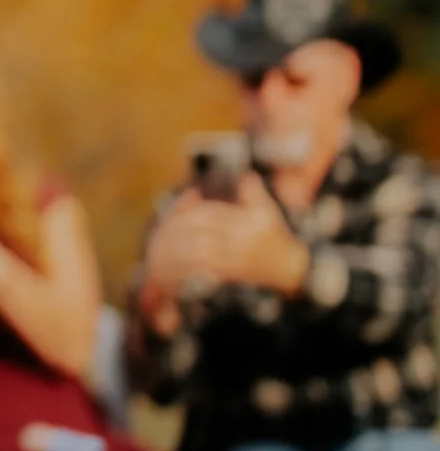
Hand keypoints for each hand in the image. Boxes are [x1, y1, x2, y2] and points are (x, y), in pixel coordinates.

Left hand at [146, 177, 306, 297]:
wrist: (294, 270)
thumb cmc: (275, 238)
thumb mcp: (267, 212)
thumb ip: (252, 194)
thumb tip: (245, 175)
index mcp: (248, 220)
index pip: (209, 214)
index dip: (185, 215)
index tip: (168, 219)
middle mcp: (244, 238)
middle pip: (201, 233)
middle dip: (174, 235)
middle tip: (155, 238)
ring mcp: (240, 257)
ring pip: (199, 254)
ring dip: (174, 255)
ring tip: (156, 256)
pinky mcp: (235, 275)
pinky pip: (204, 272)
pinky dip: (185, 272)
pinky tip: (171, 272)